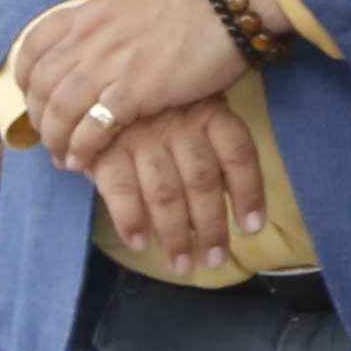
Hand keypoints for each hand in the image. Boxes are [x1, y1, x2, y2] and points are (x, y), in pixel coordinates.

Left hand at [12, 0, 257, 173]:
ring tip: (63, 156)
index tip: (34, 97)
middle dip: (38, 117)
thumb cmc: (187, 1)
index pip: (33, 47)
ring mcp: (110, 64)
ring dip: (54, 139)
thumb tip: (99, 42)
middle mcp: (90, 38)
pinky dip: (81, 148)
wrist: (224, 0)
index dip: (25, 78)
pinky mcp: (136, 90)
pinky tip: (83, 159)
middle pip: (41, 85)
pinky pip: (92, 127)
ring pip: (59, 110)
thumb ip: (107, 24)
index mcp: (88, 15)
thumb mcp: (131, 2)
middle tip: (48, 137)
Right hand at [91, 105, 266, 276]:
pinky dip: (131, 219)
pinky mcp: (106, 149)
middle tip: (214, 260)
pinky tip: (139, 242)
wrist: (98, 85)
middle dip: (211, 227)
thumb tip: (240, 205)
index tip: (252, 228)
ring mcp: (141, 136)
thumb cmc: (158, 107)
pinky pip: (121, 190)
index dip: (249, 192)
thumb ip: (214, 148)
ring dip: (175, 234)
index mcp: (208, 111)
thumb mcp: (193, 108)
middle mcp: (178, 123)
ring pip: (166, 192)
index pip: (237, 152)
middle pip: (202, 181)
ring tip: (182, 264)